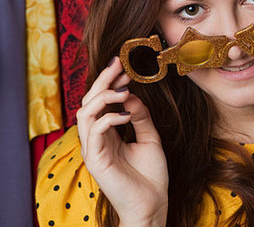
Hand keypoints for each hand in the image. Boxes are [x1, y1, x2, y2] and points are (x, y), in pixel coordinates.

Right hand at [76, 57, 168, 226]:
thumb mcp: (149, 138)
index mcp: (107, 134)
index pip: (100, 101)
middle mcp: (96, 139)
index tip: (124, 65)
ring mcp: (93, 149)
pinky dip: (110, 117)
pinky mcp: (95, 160)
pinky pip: (95, 131)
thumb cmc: (150, 175)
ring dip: (103, 96)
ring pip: (85, 113)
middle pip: (88, 102)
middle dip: (103, 80)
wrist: (152, 203)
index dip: (109, 82)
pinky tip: (128, 114)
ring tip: (124, 89)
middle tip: (119, 65)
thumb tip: (133, 95)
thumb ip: (140, 117)